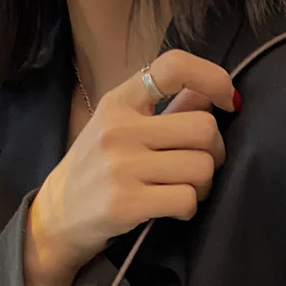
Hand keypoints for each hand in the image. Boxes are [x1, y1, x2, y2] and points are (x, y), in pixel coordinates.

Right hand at [26, 49, 236, 285]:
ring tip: (184, 190)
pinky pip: (187, 200)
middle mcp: (119, 128)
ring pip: (201, 168)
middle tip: (200, 166)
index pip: (173, 67)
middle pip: (204, 128)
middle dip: (214, 152)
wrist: (57, 218)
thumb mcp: (121, 129)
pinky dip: (189, 208)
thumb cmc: (97, 171)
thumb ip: (167, 110)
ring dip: (203, 185)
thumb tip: (212, 95)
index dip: (212, 77)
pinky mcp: (126, 203)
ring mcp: (121, 166)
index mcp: (119, 102)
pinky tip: (173, 209)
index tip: (229, 101)